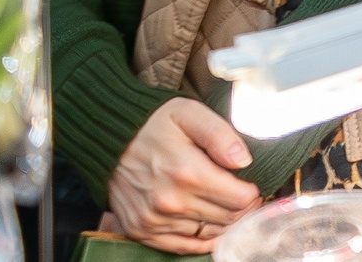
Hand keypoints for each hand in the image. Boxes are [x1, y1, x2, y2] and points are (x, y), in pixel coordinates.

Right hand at [106, 99, 259, 252]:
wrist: (108, 140)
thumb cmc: (152, 124)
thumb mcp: (189, 113)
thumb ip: (220, 135)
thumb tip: (244, 160)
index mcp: (187, 172)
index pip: (239, 199)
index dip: (253, 193)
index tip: (253, 185)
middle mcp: (170, 202)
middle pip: (226, 218)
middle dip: (243, 208)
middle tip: (246, 196)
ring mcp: (153, 220)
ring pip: (207, 234)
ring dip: (224, 224)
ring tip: (229, 208)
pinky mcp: (140, 230)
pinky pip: (180, 247)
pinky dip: (200, 241)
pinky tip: (210, 228)